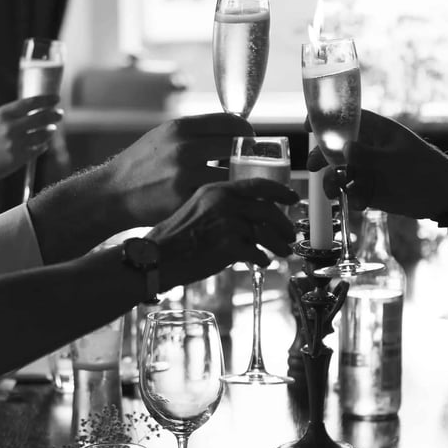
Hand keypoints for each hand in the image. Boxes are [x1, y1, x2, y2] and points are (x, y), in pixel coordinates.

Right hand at [0, 96, 63, 193]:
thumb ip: (10, 117)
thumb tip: (33, 112)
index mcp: (2, 114)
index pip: (30, 103)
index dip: (46, 100)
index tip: (56, 98)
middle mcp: (10, 127)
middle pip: (41, 118)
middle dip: (53, 115)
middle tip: (60, 114)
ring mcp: (15, 143)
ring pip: (42, 135)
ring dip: (49, 131)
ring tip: (51, 130)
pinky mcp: (19, 158)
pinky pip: (38, 149)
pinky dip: (42, 146)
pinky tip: (43, 144)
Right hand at [101, 113, 253, 226]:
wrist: (112, 193)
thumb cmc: (141, 165)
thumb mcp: (164, 137)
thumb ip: (195, 132)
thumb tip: (231, 130)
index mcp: (180, 127)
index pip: (229, 122)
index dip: (245, 131)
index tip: (249, 140)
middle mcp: (183, 147)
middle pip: (235, 146)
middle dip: (245, 155)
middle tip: (248, 164)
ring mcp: (184, 174)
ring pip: (230, 173)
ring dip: (236, 179)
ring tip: (234, 182)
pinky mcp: (183, 199)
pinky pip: (215, 195)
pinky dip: (221, 196)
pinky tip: (218, 198)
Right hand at [147, 177, 297, 289]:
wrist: (155, 257)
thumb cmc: (173, 237)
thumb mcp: (197, 208)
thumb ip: (222, 206)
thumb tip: (250, 216)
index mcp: (217, 190)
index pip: (258, 185)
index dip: (280, 192)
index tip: (293, 198)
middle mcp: (224, 203)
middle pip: (268, 211)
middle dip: (284, 225)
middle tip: (290, 235)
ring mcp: (227, 224)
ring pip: (266, 233)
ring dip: (279, 244)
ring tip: (283, 252)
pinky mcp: (228, 247)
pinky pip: (256, 253)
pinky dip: (262, 259)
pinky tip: (261, 262)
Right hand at [306, 110, 447, 219]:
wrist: (443, 197)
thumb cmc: (425, 170)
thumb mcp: (396, 161)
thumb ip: (369, 155)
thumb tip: (344, 149)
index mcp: (376, 131)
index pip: (346, 119)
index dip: (325, 120)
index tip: (307, 126)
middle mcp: (368, 148)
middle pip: (335, 147)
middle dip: (321, 157)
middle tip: (312, 167)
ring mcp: (368, 169)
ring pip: (339, 172)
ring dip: (332, 182)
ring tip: (334, 192)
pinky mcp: (369, 190)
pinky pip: (351, 192)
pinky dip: (351, 198)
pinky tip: (359, 204)